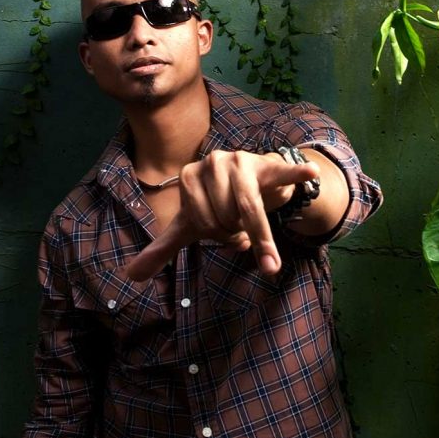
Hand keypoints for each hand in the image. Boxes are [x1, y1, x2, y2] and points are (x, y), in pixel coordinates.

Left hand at [124, 149, 319, 279]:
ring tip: (257, 225)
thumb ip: (161, 249)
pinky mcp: (269, 164)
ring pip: (248, 210)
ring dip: (257, 230)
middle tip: (240, 224)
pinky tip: (308, 173)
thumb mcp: (189, 227)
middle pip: (225, 218)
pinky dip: (295, 175)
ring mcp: (241, 161)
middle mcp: (212, 162)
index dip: (218, 234)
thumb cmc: (218, 205)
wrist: (256, 182)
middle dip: (237, 232)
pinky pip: (282, 172)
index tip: (224, 228)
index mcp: (188, 175)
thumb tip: (130, 276)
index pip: (202, 223)